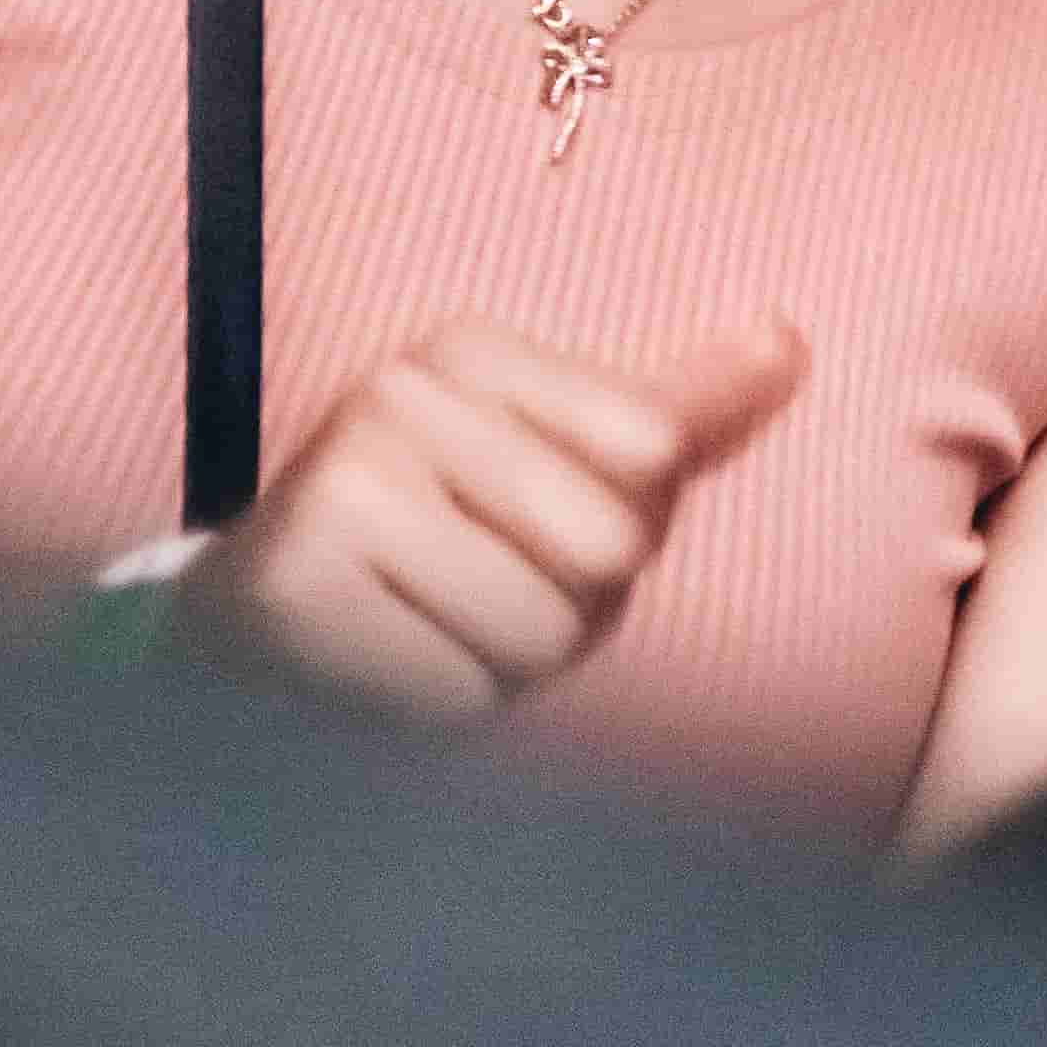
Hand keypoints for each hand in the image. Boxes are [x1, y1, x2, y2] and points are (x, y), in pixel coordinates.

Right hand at [179, 310, 805, 724]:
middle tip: (480, 594)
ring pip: (537, 629)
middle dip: (568, 607)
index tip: (537, 524)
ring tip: (434, 632)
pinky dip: (440, 708)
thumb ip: (680, 410)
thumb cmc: (440, 542)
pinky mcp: (299, 587)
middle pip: (606, 547)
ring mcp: (342, 484)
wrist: (255, 625)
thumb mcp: (557, 459)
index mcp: (472, 349)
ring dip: (504, 667)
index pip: (651, 450)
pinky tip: (386, 670)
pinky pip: (456, 692)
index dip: (621, 527)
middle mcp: (397, 392)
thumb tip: (791, 338)